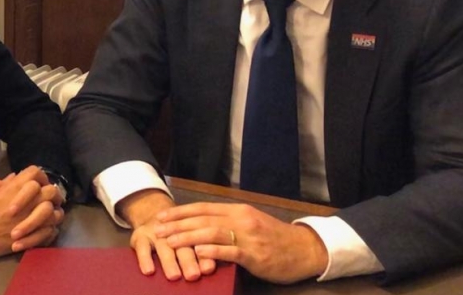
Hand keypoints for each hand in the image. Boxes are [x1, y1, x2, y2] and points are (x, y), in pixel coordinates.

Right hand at [0, 166, 63, 259]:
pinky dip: (50, 232)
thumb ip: (5, 185)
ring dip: (53, 215)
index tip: (40, 184)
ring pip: (54, 213)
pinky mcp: (30, 236)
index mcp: (14, 187)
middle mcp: (25, 200)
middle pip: (51, 191)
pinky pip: (50, 232)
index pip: (36, 172)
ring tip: (47, 219)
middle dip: (53, 196)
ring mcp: (29, 218)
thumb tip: (14, 176)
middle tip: (49, 202)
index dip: (41, 177)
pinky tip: (45, 232)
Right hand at [118, 189, 215, 281]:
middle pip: (183, 245)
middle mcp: (174, 230)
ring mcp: (156, 231)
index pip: (199, 243)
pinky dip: (145, 259)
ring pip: (163, 246)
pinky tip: (149, 270)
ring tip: (174, 275)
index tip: (208, 269)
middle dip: (188, 260)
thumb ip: (202, 250)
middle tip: (193, 275)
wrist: (151, 210)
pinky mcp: (140, 235)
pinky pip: (142, 247)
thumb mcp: (190, 235)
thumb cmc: (177, 231)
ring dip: (169, 261)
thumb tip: (211, 268)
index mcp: (191, 229)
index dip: (204, 256)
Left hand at [155, 202, 328, 283]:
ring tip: (170, 241)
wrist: (304, 249)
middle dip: (178, 224)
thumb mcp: (250, 223)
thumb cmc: (274, 237)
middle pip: (203, 219)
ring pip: (212, 233)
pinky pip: (230, 251)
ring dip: (188, 236)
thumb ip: (228, 223)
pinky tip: (198, 252)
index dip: (181, 212)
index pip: (203, 208)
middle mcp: (241, 219)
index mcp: (238, 210)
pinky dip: (213, 251)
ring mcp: (248, 236)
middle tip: (158, 229)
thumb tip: (201, 226)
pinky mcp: (255, 254)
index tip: (162, 217)